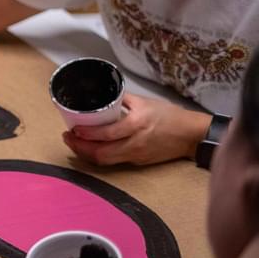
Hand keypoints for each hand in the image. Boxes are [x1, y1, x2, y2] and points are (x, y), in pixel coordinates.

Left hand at [62, 93, 209, 165]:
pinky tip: (91, 148)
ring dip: (86, 154)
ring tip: (75, 143)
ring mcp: (136, 155)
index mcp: (136, 124)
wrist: (191, 135)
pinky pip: (114, 162)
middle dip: (80, 147)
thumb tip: (102, 94)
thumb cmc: (169, 115)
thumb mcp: (145, 102)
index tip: (73, 128)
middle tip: (67, 138)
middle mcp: (134, 143)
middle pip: (100, 153)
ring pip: (105, 161)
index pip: (106, 134)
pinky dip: (99, 156)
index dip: (86, 134)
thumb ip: (122, 99)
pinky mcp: (138, 162)